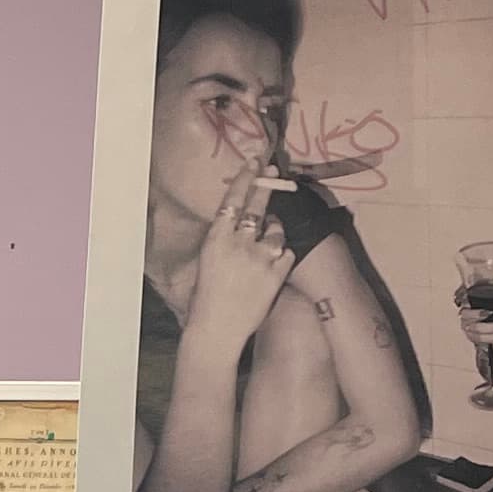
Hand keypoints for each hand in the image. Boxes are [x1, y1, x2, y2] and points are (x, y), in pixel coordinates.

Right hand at [185, 172, 294, 353]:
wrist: (217, 329)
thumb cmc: (205, 298)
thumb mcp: (207, 261)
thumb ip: (224, 239)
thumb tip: (238, 222)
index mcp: (216, 238)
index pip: (233, 199)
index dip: (245, 178)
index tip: (254, 162)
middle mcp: (239, 242)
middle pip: (258, 205)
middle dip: (267, 184)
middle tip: (274, 169)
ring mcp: (260, 257)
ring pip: (277, 230)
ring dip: (275, 232)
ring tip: (267, 245)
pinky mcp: (277, 273)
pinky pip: (287, 253)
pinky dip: (282, 256)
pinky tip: (273, 267)